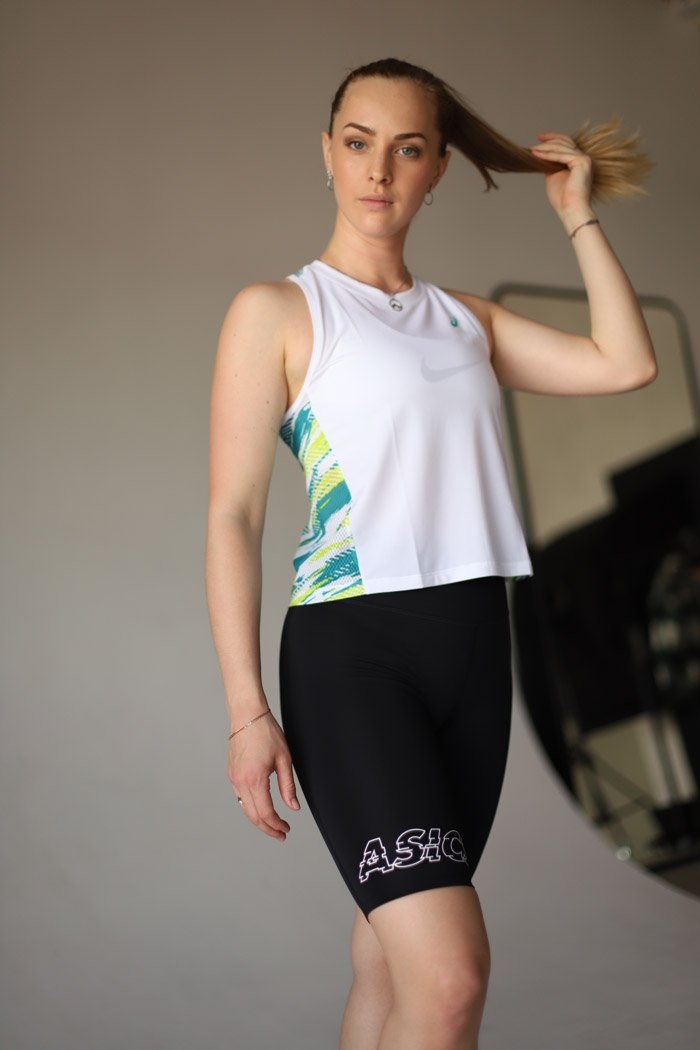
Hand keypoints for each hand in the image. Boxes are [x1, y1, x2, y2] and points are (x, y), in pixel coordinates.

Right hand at [228, 710, 299, 840]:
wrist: (247, 715)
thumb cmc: (266, 732)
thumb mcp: (284, 759)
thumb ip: (288, 786)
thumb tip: (293, 807)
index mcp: (255, 779)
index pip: (265, 813)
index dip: (277, 825)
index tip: (286, 830)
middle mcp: (240, 782)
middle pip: (253, 816)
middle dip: (267, 828)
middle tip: (280, 834)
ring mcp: (233, 778)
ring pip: (244, 808)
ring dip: (258, 819)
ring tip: (272, 824)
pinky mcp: (231, 773)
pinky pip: (240, 797)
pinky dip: (250, 807)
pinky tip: (260, 807)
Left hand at [530, 132, 593, 223]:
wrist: (571, 210)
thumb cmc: (563, 199)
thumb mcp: (554, 177)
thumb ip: (551, 164)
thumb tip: (540, 155)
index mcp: (580, 162)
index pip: (567, 144)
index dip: (554, 138)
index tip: (540, 138)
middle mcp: (585, 158)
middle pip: (564, 143)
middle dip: (548, 142)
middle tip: (533, 144)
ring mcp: (584, 159)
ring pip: (561, 148)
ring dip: (545, 148)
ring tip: (532, 151)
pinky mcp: (582, 162)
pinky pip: (561, 155)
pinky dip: (547, 155)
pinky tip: (536, 155)